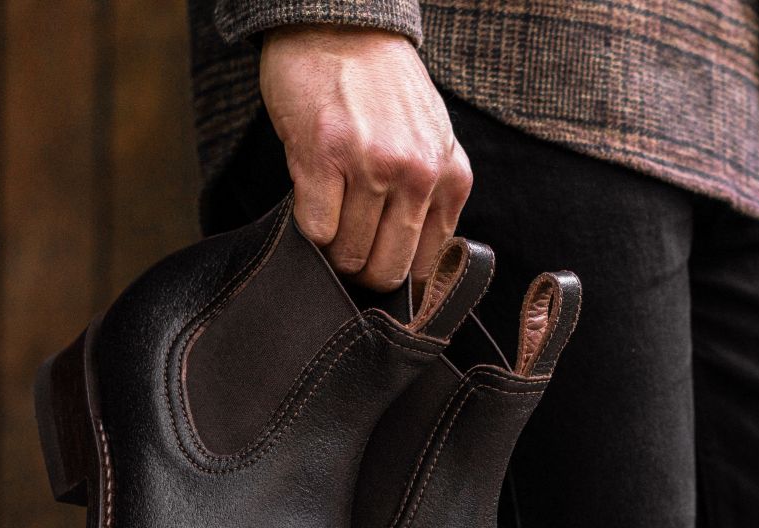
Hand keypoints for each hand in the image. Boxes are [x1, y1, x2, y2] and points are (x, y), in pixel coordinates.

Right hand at [260, 25, 472, 291]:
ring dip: (331, 245)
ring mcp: (371, 164)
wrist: (341, 25)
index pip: (423, 267)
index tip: (375, 259)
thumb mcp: (430, 143)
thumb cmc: (381, 90)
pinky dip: (308, 225)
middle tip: (346, 243)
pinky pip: (316, 230)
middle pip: (385, 271)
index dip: (392, 271)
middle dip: (360, 268)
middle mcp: (417, 173)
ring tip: (330, 208)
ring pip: (348, 255)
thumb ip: (429, 199)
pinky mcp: (324, 156)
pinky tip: (312, 193)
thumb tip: (409, 270)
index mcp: (450, 177)